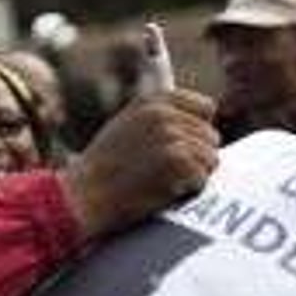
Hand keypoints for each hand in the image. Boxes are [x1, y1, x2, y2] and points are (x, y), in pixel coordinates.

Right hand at [61, 89, 218, 238]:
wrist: (84, 194)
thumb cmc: (104, 167)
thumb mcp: (127, 124)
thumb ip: (161, 117)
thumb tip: (202, 121)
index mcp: (153, 101)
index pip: (206, 107)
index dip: (198, 132)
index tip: (182, 148)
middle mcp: (164, 113)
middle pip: (211, 135)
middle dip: (197, 157)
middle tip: (170, 172)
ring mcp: (171, 136)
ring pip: (211, 157)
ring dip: (194, 175)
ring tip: (166, 181)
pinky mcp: (177, 161)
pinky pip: (203, 178)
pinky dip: (188, 190)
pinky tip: (164, 190)